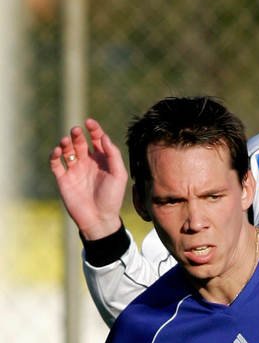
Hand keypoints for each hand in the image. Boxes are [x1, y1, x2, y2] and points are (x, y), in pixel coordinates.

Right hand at [49, 118, 128, 240]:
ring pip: (67, 150)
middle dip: (77, 134)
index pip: (96, 139)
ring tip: (66, 142)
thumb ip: (113, 155)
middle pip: (80, 142)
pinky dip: (54, 155)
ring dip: (65, 143)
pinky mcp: (63, 179)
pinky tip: (58, 152)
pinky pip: (55, 163)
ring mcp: (74, 170)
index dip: (93, 129)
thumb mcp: (118, 176)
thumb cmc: (111, 199)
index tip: (89, 123)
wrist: (99, 219)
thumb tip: (104, 137)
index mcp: (101, 161)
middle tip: (76, 131)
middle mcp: (87, 163)